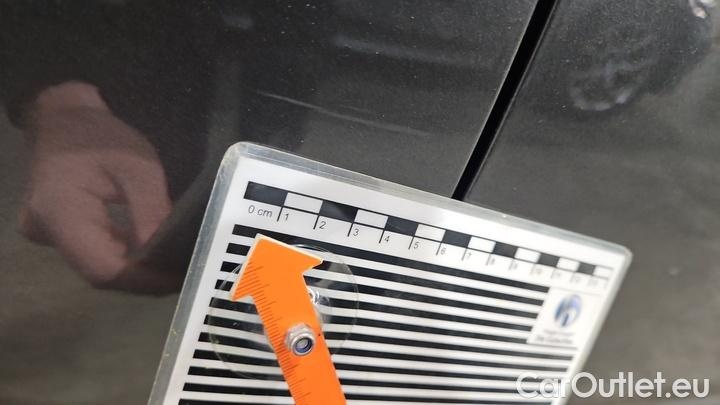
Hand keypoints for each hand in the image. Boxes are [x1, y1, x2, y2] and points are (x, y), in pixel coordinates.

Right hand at [19, 82, 178, 292]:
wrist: (64, 117)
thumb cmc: (101, 136)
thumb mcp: (138, 167)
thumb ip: (151, 211)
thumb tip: (165, 256)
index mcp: (60, 211)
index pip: (101, 267)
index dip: (141, 280)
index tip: (177, 279)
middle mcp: (46, 231)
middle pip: (99, 271)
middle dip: (143, 278)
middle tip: (183, 274)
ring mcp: (48, 233)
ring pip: (96, 265)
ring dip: (135, 269)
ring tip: (174, 266)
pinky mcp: (58, 232)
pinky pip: (92, 252)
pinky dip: (123, 256)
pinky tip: (151, 254)